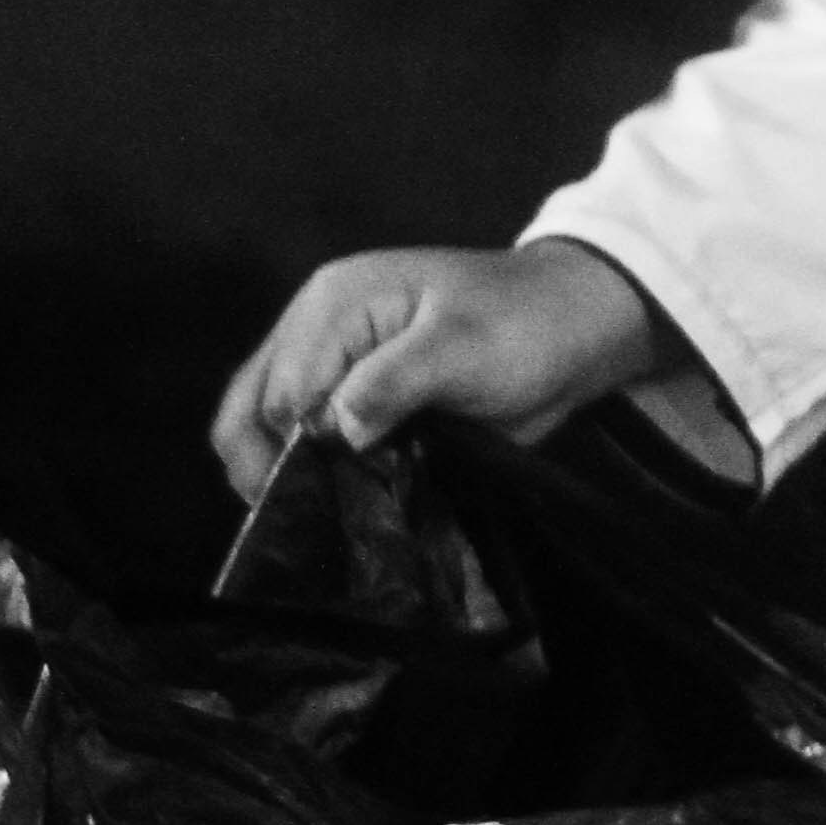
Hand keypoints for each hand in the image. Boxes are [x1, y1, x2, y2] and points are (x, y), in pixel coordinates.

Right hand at [209, 237, 668, 496]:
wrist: (574, 325)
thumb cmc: (527, 326)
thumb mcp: (466, 349)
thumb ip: (393, 383)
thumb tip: (334, 429)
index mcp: (334, 304)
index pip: (279, 394)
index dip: (300, 453)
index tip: (341, 494)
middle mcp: (316, 328)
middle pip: (250, 410)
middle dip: (273, 470)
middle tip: (323, 520)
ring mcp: (331, 360)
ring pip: (264, 426)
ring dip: (287, 475)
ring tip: (332, 515)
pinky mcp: (352, 391)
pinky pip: (304, 435)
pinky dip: (311, 470)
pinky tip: (341, 502)